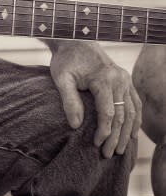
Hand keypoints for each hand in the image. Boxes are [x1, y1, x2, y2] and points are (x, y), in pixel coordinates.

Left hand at [49, 40, 141, 157]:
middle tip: (108, 154)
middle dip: (116, 137)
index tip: (96, 145)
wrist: (75, 41)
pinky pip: (135, 103)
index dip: (104, 132)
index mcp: (104, 79)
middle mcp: (119, 79)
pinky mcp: (126, 80)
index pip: (108, 113)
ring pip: (132, 112)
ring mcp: (125, 79)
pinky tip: (132, 133)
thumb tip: (75, 125)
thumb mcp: (61, 78)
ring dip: (127, 132)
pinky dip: (136, 119)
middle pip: (122, 115)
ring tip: (120, 150)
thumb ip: (69, 100)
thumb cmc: (66, 61)